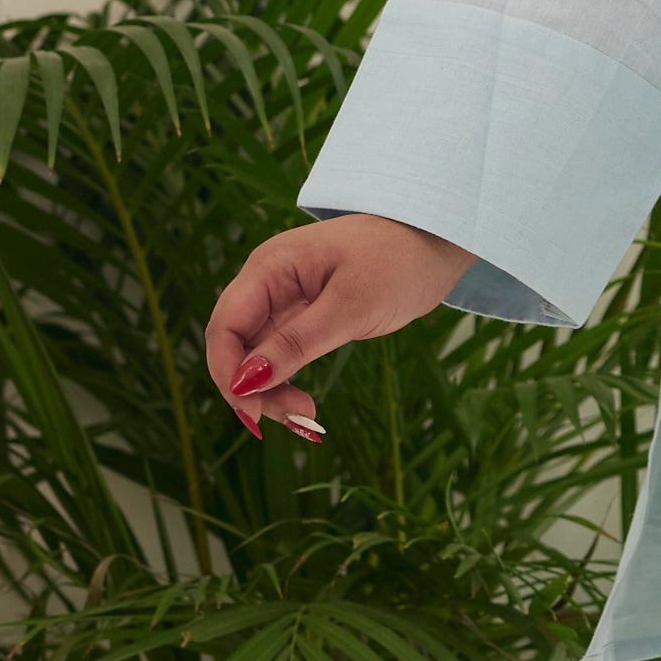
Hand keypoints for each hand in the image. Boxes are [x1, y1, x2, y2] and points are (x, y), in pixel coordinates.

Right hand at [204, 215, 471, 441]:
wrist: (434, 241)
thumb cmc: (398, 261)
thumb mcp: (351, 306)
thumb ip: (297, 342)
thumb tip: (245, 381)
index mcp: (270, 267)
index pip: (225, 325)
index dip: (228, 372)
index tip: (255, 412)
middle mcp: (268, 282)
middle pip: (235, 345)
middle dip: (251, 389)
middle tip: (297, 418)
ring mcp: (284, 299)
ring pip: (255, 356)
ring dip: (269, 391)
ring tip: (307, 418)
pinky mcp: (303, 316)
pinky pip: (279, 354)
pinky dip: (286, 382)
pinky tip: (305, 407)